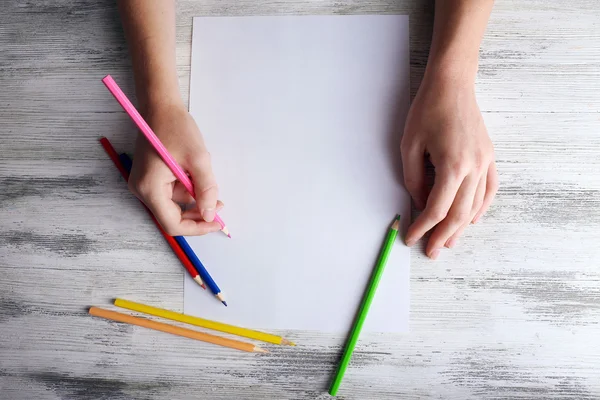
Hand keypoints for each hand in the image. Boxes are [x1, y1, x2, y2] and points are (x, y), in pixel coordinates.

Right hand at [128, 101, 222, 235]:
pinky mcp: (148, 178)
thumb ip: (205, 189)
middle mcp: (141, 191)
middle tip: (219, 203)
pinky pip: (170, 193)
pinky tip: (193, 172)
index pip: (173, 224)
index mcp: (150, 188)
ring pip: (174, 204)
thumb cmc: (176, 128)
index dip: (197, 228)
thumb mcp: (198, 159)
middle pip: (172, 216)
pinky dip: (186, 189)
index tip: (217, 222)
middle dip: (197, 213)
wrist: (160, 107)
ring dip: (193, 198)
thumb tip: (211, 215)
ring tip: (203, 174)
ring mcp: (143, 185)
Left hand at [401, 73, 497, 258]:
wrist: (452, 83)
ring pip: (475, 205)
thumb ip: (414, 179)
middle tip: (432, 251)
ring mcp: (485, 162)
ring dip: (462, 227)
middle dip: (443, 235)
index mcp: (452, 166)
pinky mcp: (489, 155)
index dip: (422, 227)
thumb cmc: (427, 110)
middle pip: (459, 213)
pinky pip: (489, 189)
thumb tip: (419, 202)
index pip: (437, 208)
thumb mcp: (410, 146)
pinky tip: (472, 219)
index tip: (410, 237)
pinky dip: (481, 207)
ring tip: (449, 242)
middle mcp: (473, 167)